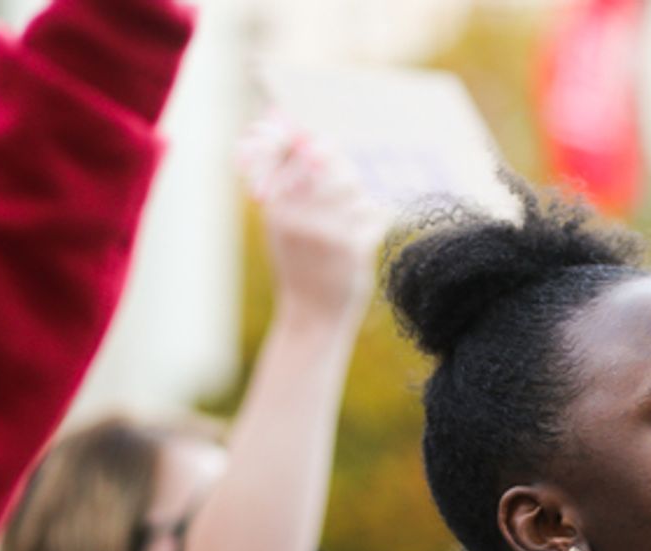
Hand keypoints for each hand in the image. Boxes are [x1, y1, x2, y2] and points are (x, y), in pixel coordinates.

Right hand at [239, 118, 387, 329]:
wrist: (311, 316)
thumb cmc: (299, 266)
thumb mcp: (280, 224)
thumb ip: (287, 181)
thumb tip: (301, 133)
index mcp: (275, 205)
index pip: (290, 149)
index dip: (308, 140)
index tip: (318, 146)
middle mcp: (296, 213)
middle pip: (329, 160)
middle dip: (343, 169)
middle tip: (345, 188)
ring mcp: (325, 229)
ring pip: (356, 188)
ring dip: (360, 203)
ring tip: (351, 225)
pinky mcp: (352, 245)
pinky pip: (375, 213)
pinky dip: (375, 225)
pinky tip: (361, 244)